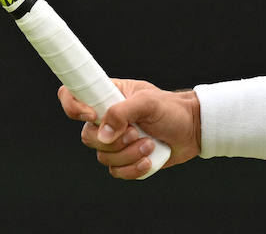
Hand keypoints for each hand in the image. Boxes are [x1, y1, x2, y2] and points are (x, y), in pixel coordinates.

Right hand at [59, 79, 201, 179]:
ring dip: (129, 154)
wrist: (192, 130)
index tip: (93, 116)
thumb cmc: (171, 109)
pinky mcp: (125, 160)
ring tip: (150, 144)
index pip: (73, 95)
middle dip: (114, 141)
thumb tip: (103, 133)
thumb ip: (123, 112)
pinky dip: (133, 169)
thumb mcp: (148, 102)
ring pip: (103, 157)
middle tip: (137, 132)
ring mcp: (115, 141)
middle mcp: (106, 119)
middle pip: (87, 136)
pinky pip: (116, 171)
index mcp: (107, 96)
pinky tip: (150, 159)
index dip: (73, 107)